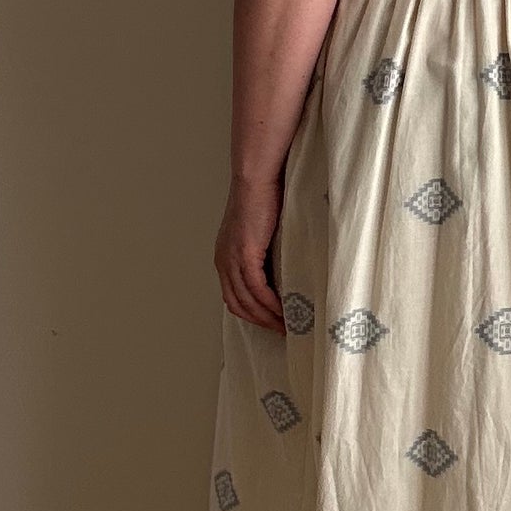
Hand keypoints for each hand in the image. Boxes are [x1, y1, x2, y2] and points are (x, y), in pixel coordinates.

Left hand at [215, 174, 286, 332]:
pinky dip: (270, 304)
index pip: (232, 297)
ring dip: (266, 317)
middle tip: (281, 331)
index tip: (270, 322)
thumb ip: (261, 251)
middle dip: (259, 322)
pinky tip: (284, 311)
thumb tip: (279, 267)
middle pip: (237, 305)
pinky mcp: (245, 255)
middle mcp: (223, 261)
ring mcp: (232, 259)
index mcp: (224, 257)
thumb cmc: (262, 198)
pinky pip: (257, 289)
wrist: (256, 179)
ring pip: (247, 301)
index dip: (250, 314)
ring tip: (286, 326)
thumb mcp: (257, 232)